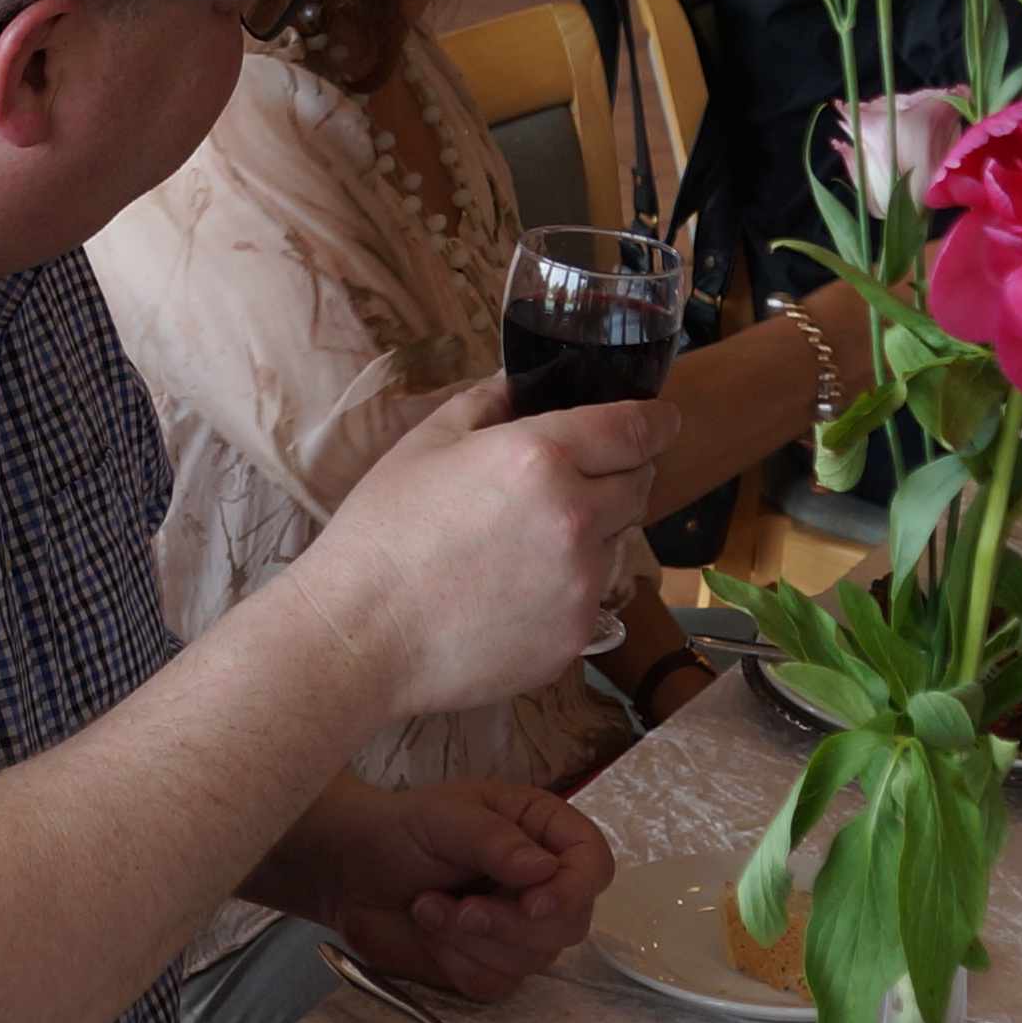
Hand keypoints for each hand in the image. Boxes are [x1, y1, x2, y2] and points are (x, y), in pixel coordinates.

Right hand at [295, 378, 673, 722]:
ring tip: (527, 544)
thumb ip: (489, 402)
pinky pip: (593, 596)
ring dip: (594, 533)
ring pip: (618, 542)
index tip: (660, 421)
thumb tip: (525, 385)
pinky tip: (514, 590)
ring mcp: (581, 583)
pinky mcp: (575, 634)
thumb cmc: (381, 535)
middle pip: (639, 484)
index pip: (636, 430)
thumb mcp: (426, 443)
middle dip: (619, 474)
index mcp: (540, 457)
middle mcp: (576, 518)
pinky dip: (569, 587)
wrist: (361, 637)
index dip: (655, 422)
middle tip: (574, 481)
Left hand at [310, 776, 611, 998]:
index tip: (532, 905)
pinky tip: (429, 932)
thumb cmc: (397, 832)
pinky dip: (457, 964)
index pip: (594, 865)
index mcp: (541, 832)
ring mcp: (517, 929)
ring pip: (533, 960)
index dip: (574, 891)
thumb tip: (544, 870)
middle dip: (510, 925)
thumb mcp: (442, 819)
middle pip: (571, 924)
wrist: (347, 875)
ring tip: (428, 906)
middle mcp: (540, 882)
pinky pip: (496, 985)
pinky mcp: (488, 966)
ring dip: (472, 941)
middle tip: (461, 907)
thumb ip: (494, 841)